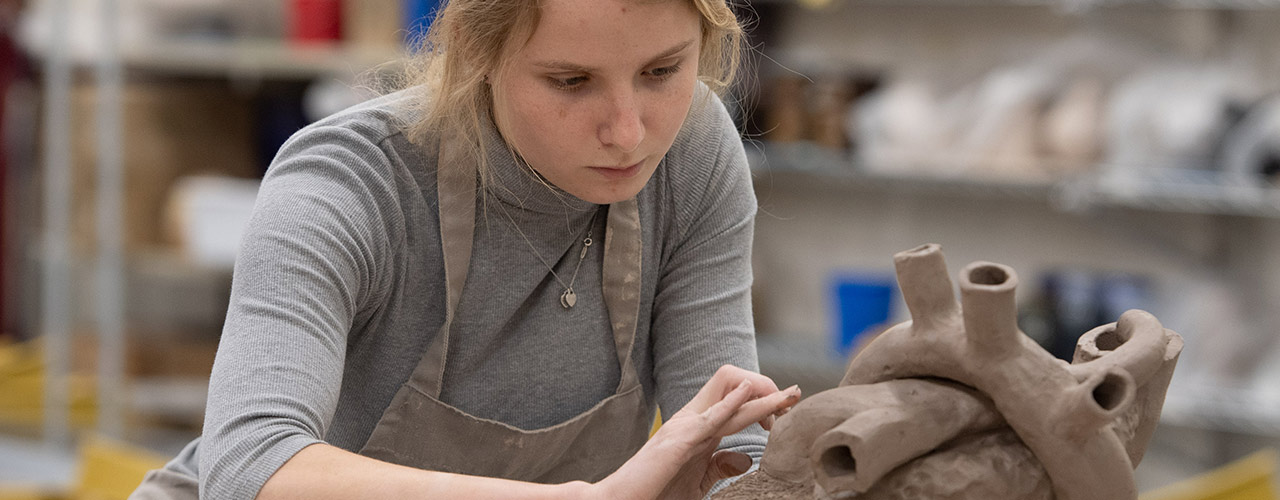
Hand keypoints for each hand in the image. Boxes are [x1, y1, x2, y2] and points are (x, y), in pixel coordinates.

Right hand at [592, 365, 801, 499]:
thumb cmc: (655, 493)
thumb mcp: (696, 480)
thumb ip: (718, 465)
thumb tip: (744, 459)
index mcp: (696, 427)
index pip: (734, 399)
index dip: (763, 400)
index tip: (783, 416)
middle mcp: (691, 420)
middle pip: (733, 384)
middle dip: (768, 387)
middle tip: (796, 397)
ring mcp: (683, 427)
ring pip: (727, 392)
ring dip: (761, 392)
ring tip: (788, 396)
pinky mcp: (678, 441)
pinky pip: (710, 416)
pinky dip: (731, 403)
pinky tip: (748, 396)